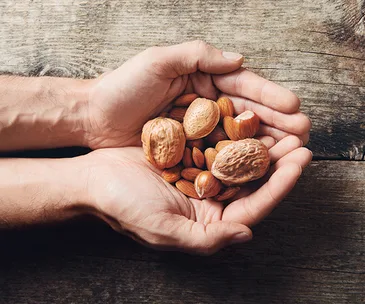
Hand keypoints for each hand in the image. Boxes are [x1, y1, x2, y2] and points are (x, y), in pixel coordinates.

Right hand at [80, 138, 310, 254]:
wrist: (95, 177)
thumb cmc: (123, 206)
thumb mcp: (164, 230)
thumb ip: (207, 239)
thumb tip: (248, 234)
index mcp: (208, 221)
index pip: (253, 206)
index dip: (278, 187)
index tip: (298, 164)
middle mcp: (210, 199)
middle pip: (253, 182)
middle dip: (279, 162)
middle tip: (301, 140)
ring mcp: (201, 174)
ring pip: (241, 159)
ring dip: (263, 143)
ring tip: (284, 125)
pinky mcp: (190, 153)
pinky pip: (220, 141)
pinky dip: (236, 130)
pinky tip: (250, 115)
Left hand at [85, 41, 310, 148]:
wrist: (93, 117)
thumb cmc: (122, 86)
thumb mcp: (158, 60)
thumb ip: (197, 55)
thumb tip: (240, 58)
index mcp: (202, 80)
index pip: (243, 86)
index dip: (269, 96)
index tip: (294, 107)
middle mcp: (206, 105)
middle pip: (247, 113)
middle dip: (276, 122)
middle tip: (303, 134)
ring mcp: (199, 130)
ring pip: (237, 135)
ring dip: (264, 143)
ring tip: (290, 151)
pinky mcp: (188, 151)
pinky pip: (217, 155)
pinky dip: (237, 161)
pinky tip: (257, 167)